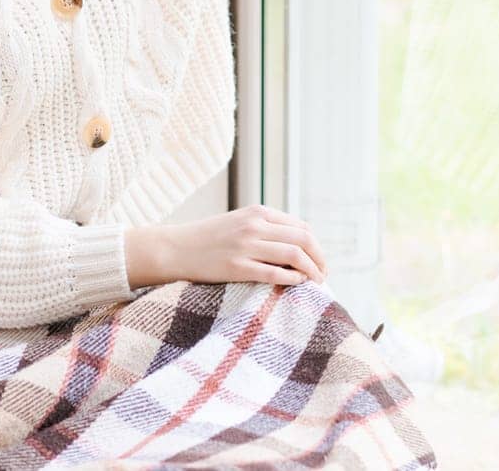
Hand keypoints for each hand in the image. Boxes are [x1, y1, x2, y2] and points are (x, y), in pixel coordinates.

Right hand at [128, 204, 329, 287]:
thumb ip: (265, 227)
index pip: (301, 227)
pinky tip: (298, 284)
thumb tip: (299, 243)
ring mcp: (245, 246)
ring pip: (293, 254)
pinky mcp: (236, 267)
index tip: (319, 262)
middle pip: (303, 239)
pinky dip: (292, 279)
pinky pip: (274, 273)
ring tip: (316, 282)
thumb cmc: (209, 239)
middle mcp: (254, 226)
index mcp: (257, 212)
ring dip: (311, 270)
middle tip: (324, 275)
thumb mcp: (239, 222)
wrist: (175, 248)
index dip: (316, 246)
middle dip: (319, 258)